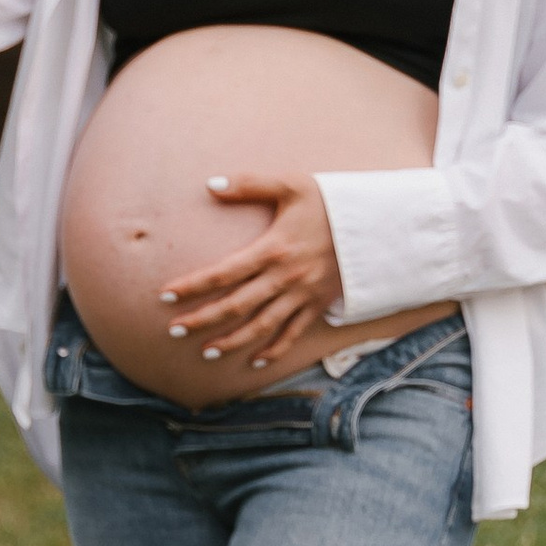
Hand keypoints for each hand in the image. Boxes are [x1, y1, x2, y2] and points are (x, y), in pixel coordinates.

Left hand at [158, 169, 346, 372]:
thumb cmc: (331, 201)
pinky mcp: (319, 304)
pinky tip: (255, 361)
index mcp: (272, 249)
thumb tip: (210, 184)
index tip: (165, 296)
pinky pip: (294, 332)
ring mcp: (303, 294)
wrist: (380, 224)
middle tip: (173, 331)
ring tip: (206, 353)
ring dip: (233, 341)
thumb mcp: (291, 184)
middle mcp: (285, 278)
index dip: (192, 286)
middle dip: (203, 320)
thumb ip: (249, 184)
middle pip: (236, 306)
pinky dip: (275, 349)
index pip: (223, 273)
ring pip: (262, 326)